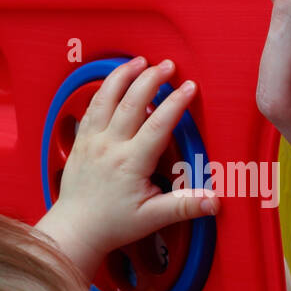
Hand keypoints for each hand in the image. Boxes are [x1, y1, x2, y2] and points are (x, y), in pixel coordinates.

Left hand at [42, 57, 219, 275]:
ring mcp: (92, 141)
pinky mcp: (81, 141)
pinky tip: (113, 81)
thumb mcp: (153, 218)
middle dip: (151, 79)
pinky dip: (103, 89)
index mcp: (130, 163)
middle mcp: (109, 147)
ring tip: (140, 61)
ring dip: (123, 76)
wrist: (76, 229)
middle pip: (131, 102)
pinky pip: (91, 107)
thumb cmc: (112, 224)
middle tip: (168, 66)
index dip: (175, 103)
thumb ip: (184, 206)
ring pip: (106, 98)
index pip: (157, 125)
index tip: (190, 87)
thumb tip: (214, 202)